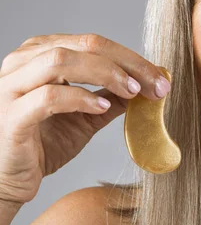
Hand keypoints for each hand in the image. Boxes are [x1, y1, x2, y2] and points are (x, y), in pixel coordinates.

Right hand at [0, 33, 170, 204]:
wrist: (6, 181)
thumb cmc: (41, 144)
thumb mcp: (85, 117)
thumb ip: (111, 98)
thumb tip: (147, 86)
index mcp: (40, 54)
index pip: (94, 43)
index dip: (132, 57)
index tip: (160, 78)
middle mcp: (22, 63)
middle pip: (85, 45)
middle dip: (127, 63)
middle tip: (155, 84)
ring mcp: (10, 87)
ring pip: (62, 61)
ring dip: (106, 74)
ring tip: (133, 91)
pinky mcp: (9, 116)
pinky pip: (48, 98)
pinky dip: (80, 99)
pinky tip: (101, 108)